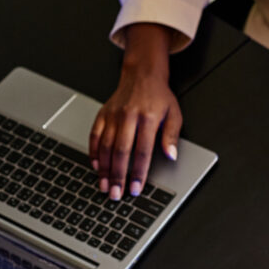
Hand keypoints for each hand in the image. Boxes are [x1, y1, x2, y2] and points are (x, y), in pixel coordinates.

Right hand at [89, 23, 179, 199]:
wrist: (142, 74)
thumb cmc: (160, 97)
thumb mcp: (175, 114)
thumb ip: (172, 136)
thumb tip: (171, 156)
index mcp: (148, 119)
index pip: (142, 151)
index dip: (138, 172)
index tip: (136, 189)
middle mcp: (128, 117)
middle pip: (120, 152)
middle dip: (117, 176)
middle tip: (116, 194)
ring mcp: (113, 115)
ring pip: (105, 146)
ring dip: (103, 168)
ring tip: (104, 185)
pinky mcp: (103, 114)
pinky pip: (94, 135)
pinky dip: (93, 152)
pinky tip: (95, 166)